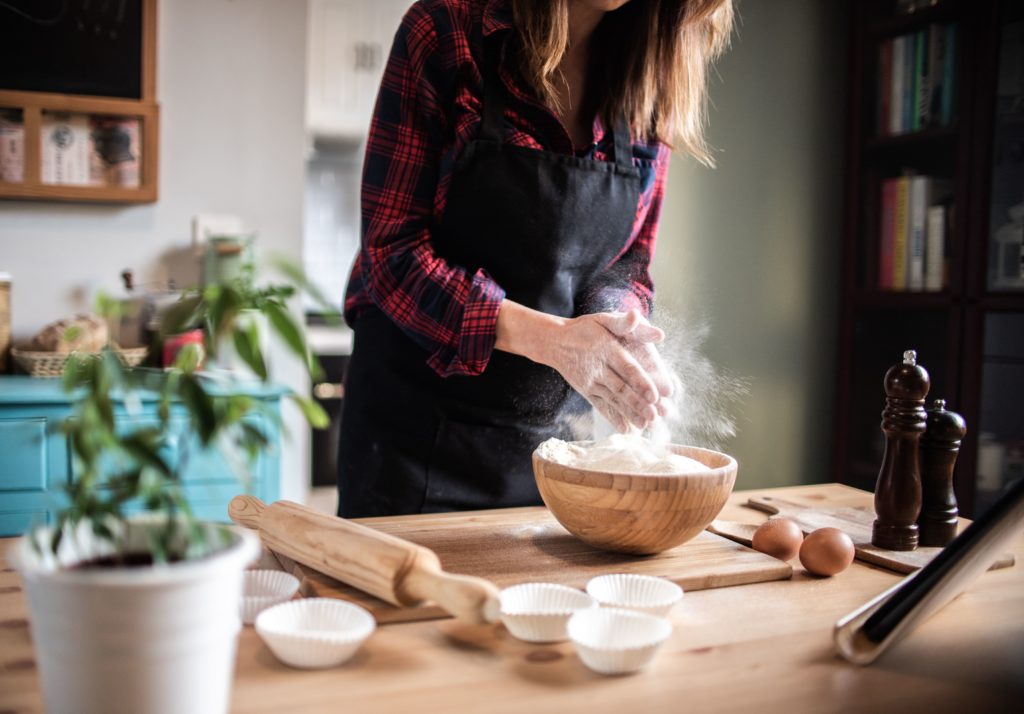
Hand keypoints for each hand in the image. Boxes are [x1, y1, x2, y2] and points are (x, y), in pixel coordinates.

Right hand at [496, 301, 673, 431]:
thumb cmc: (585, 328)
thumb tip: (645, 323)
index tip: (655, 395)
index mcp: (606, 349)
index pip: (627, 368)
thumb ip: (625, 323)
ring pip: (612, 400)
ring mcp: (590, 382)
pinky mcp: (586, 391)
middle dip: (638, 403)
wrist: (554, 341)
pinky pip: (600, 406)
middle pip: (621, 388)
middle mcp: (598, 368)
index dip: (641, 382)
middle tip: (654, 416)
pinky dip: (612, 417)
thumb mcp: (603, 319)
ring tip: (644, 425)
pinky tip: (625, 429)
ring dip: (628, 413)